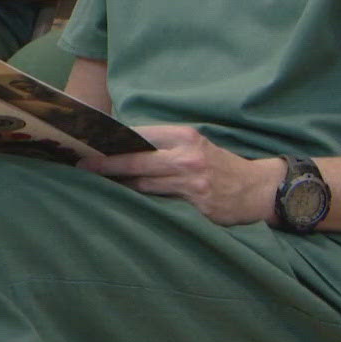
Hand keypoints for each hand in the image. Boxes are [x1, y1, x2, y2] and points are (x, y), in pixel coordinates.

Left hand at [80, 125, 278, 225]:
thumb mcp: (196, 145)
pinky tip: (124, 203)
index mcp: (186, 136)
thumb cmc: (221, 165)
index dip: (115, 141)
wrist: (258, 189)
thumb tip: (125, 147)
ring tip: (96, 184)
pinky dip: (141, 203)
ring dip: (120, 185)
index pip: (141, 136)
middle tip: (82, 166)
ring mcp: (192, 182)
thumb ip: (165, 146)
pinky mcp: (197, 205)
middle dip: (107, 164)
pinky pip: (160, 204)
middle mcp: (188, 156)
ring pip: (145, 184)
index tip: (90, 144)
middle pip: (137, 161)